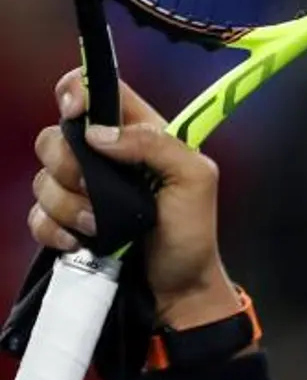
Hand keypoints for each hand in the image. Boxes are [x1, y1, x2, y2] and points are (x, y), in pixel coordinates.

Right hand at [27, 69, 241, 327]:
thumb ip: (156, 143)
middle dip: (69, 165)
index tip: (75, 113)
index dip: (76, 91)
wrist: (179, 288)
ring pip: (42, 178)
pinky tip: (79, 242)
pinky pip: (37, 215)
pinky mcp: (66, 223)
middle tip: (99, 191)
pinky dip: (53, 229)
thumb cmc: (193, 232)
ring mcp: (81, 191)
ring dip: (69, 205)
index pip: (95, 91)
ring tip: (101, 227)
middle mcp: (104, 157)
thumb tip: (97, 134)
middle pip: (54, 135)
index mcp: (137, 135)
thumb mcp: (196, 179)